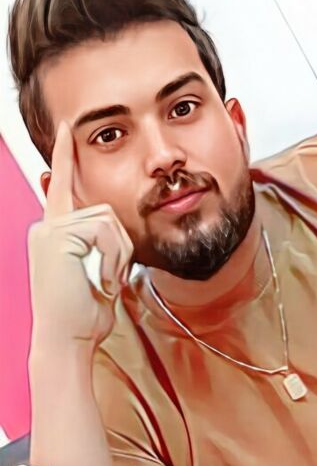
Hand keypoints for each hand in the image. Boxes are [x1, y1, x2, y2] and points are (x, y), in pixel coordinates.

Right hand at [28, 121, 132, 353]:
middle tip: (104, 279)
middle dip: (119, 248)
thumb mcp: (95, 271)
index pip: (62, 186)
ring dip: (116, 257)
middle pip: (108, 212)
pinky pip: (106, 232)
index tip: (66, 128)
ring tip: (98, 281)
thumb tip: (112, 230)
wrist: (66, 337)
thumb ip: (100, 245)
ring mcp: (51, 229)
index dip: (64, 155)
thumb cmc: (84, 310)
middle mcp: (48, 225)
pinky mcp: (59, 235)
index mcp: (55, 232)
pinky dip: (111, 259)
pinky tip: (98, 280)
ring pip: (110, 221)